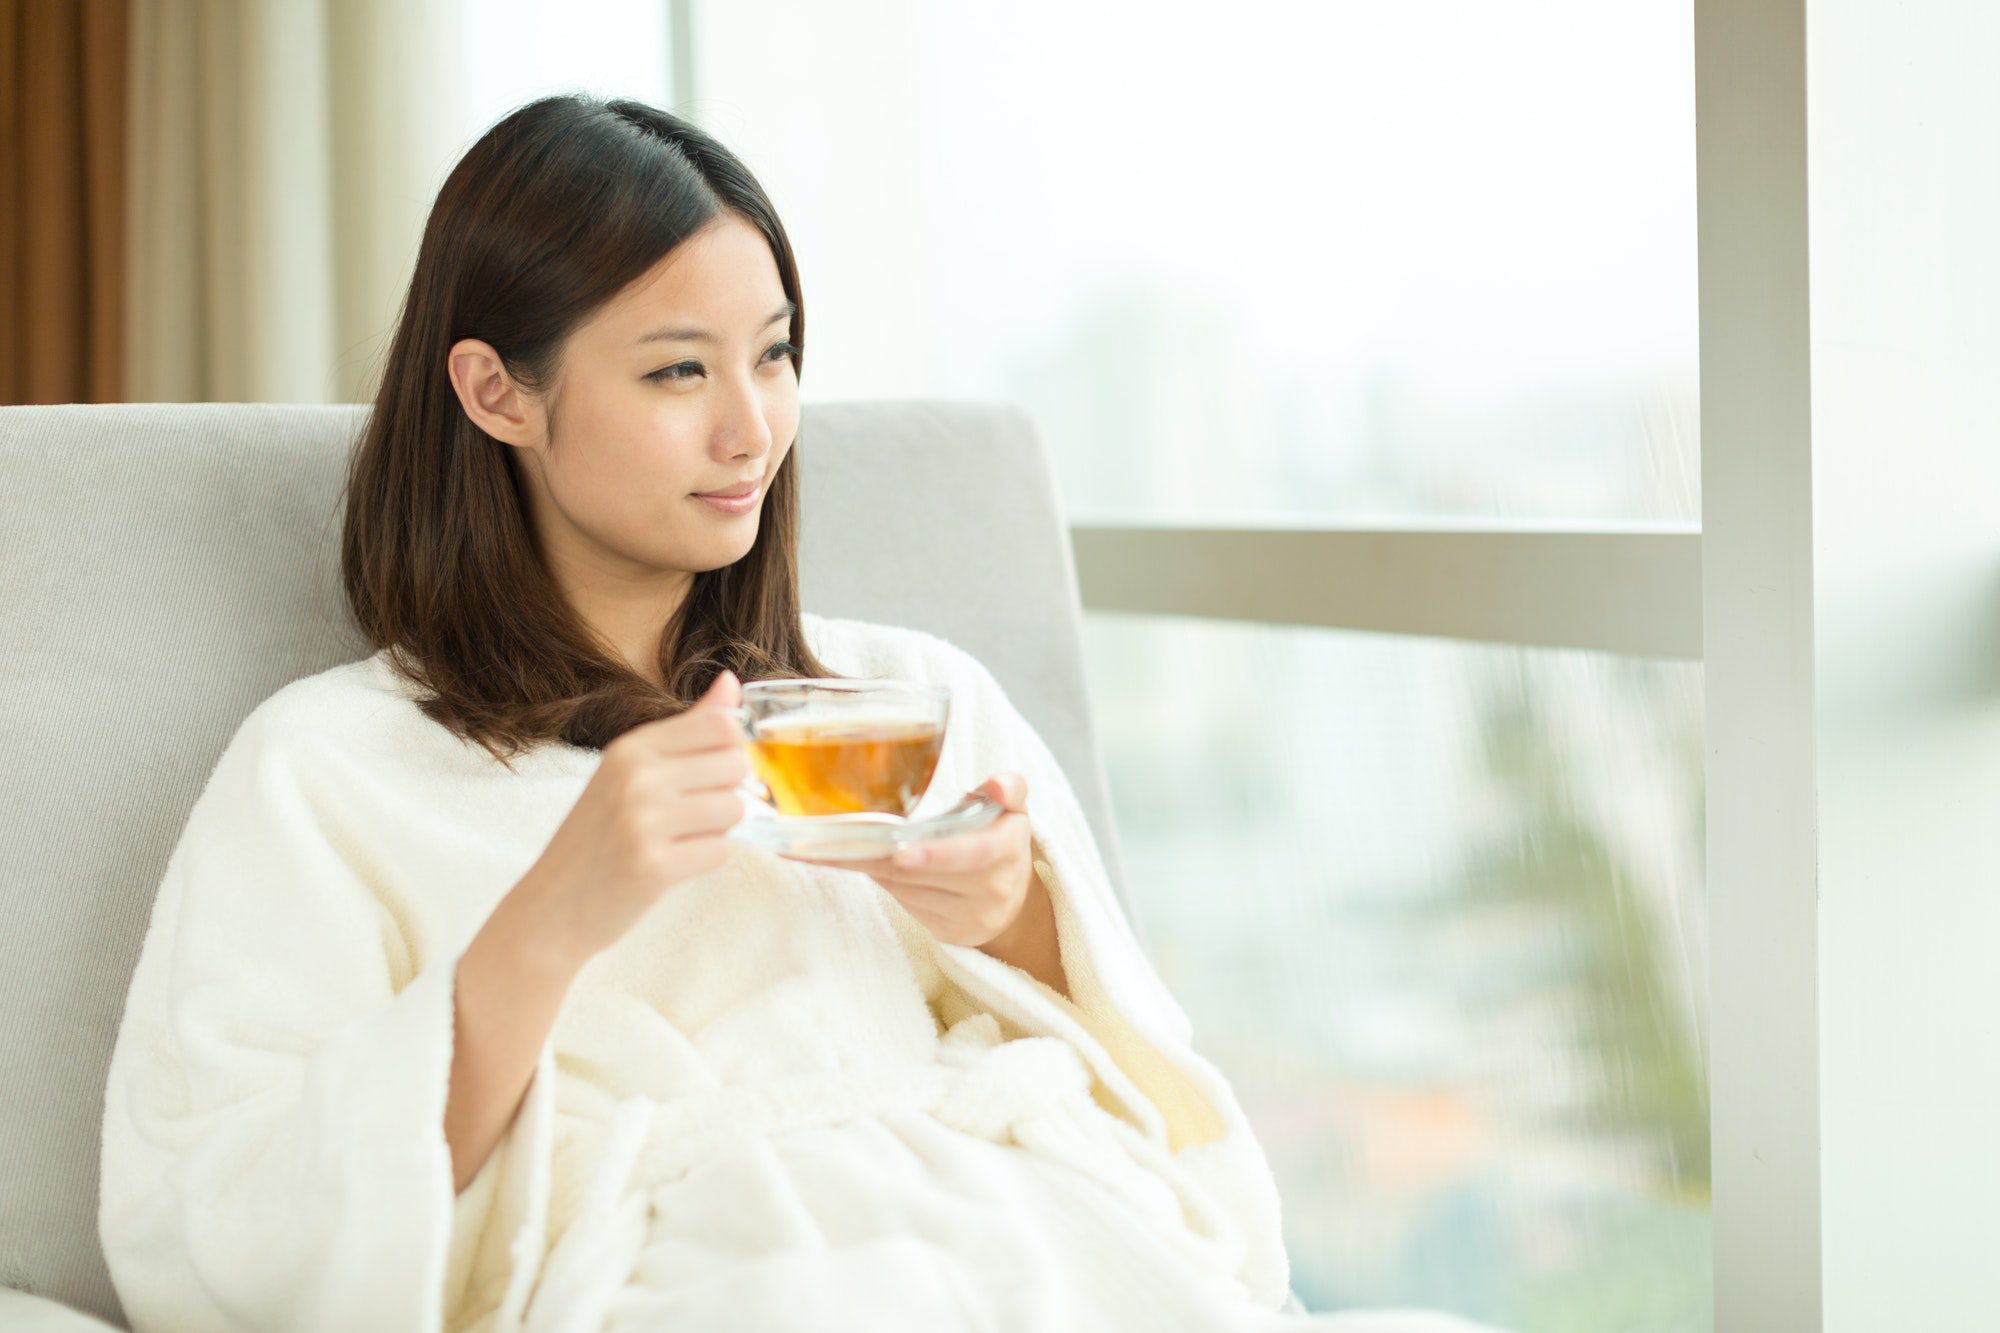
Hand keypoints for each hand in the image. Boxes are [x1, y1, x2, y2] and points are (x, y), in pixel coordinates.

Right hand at [508, 670, 752, 969]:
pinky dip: (705, 860)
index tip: (708, 772)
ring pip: (734, 809)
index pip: (719, 724)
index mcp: (630, 748)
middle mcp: (636, 777)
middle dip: (726, 792)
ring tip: (678, 839)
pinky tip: (672, 863)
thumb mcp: (629, 771)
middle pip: (735, 765)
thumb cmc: (597, 836)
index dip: (730, 750)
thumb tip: (731, 681)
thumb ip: (687, 728)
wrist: (550, 908)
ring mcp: (644, 821)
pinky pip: (720, 851)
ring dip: (717, 829)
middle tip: (688, 814)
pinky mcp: (654, 866)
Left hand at [779, 771, 1035, 949]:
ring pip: (906, 889)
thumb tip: (998, 785)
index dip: (937, 855)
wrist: (1014, 900)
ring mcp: (968, 916)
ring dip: (870, 865)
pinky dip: (881, 880)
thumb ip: (1008, 789)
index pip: (974, 854)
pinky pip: (905, 903)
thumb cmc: (1002, 840)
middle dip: (875, 858)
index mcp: (1007, 850)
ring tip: (832, 843)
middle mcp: (991, 889)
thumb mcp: (1013, 810)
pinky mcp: (947, 933)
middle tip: (830, 843)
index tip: (903, 852)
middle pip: (922, 875)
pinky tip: (862, 860)